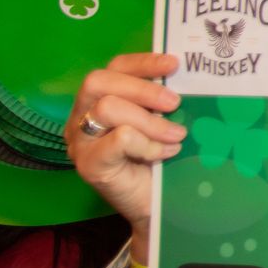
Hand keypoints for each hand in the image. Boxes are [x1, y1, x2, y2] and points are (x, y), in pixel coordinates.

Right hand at [64, 53, 185, 243]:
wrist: (157, 206)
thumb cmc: (159, 159)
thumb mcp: (161, 121)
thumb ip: (162, 100)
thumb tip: (186, 75)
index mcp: (99, 100)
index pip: (113, 67)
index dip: (142, 61)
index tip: (174, 63)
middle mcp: (82, 117)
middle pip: (99, 82)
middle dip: (142, 88)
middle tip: (174, 103)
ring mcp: (81, 142)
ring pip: (107, 109)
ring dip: (150, 120)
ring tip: (176, 135)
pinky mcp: (88, 165)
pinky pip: (118, 140)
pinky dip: (147, 144)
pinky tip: (165, 153)